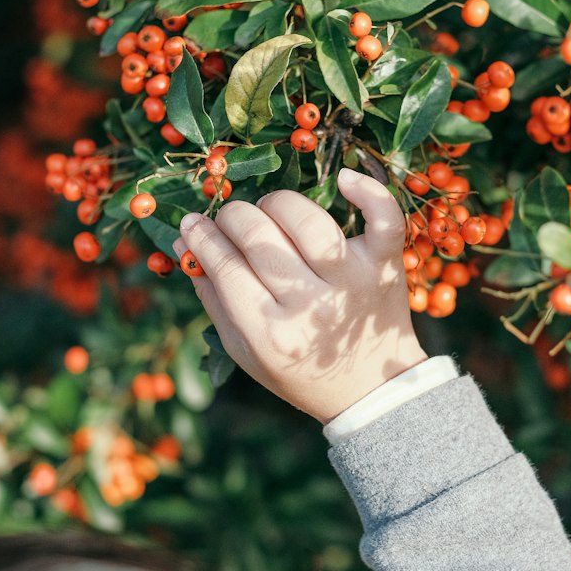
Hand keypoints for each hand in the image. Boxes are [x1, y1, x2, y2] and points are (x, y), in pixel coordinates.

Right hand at [171, 167, 427, 423]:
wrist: (371, 391)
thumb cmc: (299, 371)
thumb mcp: (245, 349)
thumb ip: (213, 296)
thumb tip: (184, 242)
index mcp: (272, 334)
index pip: (226, 266)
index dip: (202, 235)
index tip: (193, 220)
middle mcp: (312, 307)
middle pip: (259, 236)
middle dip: (232, 217)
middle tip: (230, 220)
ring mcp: (353, 282)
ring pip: (306, 219)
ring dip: (276, 204)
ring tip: (269, 211)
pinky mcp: (385, 265)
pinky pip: (383, 218)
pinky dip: (368, 191)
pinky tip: (345, 179)